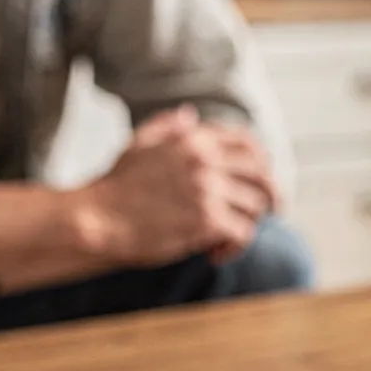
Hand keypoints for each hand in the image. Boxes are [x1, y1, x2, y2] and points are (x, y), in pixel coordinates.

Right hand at [67, 106, 278, 271]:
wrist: (98, 218)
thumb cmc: (114, 186)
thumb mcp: (138, 144)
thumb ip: (166, 127)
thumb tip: (188, 115)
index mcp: (194, 139)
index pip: (248, 144)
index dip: (262, 164)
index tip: (262, 181)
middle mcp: (206, 159)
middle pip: (262, 175)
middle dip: (272, 195)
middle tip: (273, 212)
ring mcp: (209, 188)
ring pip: (255, 207)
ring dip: (246, 226)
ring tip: (222, 241)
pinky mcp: (208, 219)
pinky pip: (243, 233)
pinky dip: (234, 247)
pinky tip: (213, 255)